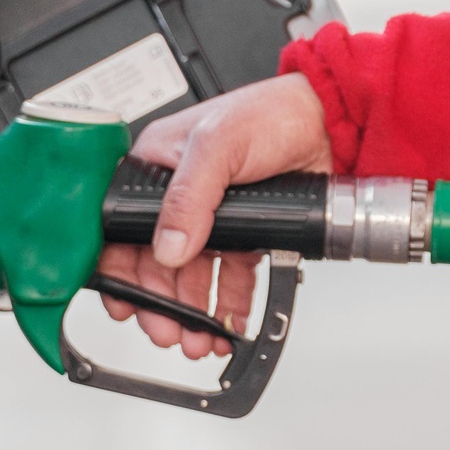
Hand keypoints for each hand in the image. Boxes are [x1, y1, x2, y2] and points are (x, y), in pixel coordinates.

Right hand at [98, 73, 331, 358]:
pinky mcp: (245, 232)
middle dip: (160, 304)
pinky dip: (227, 304)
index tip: (125, 304)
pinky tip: (229, 323)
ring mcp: (211, 216)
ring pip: (191, 276)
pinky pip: (229, 276)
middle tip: (167, 331)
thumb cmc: (269, 112)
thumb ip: (188, 196)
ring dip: (191, 312)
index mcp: (155, 167)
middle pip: (156, 262)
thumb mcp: (217, 143)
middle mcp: (179, 195)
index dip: (120, 269)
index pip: (121, 227)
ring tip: (197, 338)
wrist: (330, 122)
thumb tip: (167, 246)